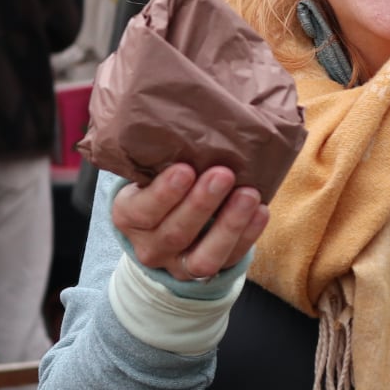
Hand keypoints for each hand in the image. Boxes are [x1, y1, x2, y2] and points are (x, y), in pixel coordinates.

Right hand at [112, 163, 267, 282]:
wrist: (165, 225)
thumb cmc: (160, 185)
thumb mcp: (150, 173)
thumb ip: (162, 156)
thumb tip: (193, 116)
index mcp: (128, 216)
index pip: (142, 211)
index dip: (164, 193)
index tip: (185, 169)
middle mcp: (150, 246)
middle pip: (175, 233)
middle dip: (202, 203)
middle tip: (224, 174)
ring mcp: (179, 265)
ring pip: (204, 257)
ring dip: (229, 224)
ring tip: (249, 194)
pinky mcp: (209, 273)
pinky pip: (230, 259)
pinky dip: (248, 236)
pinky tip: (260, 211)